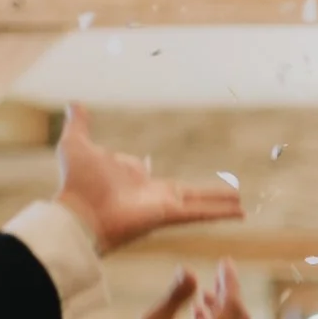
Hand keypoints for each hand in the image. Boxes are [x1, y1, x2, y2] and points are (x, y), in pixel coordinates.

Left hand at [51, 104, 244, 253]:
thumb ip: (79, 124)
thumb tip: (75, 103)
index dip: (137, 165)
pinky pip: (202, 213)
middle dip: (206, 194)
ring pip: (200, 202)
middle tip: (225, 193)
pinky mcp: (170, 214)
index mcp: (131, 179)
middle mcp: (151, 194)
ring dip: (221, 204)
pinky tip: (241, 213)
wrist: (80, 211)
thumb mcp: (76, 144)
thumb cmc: (77, 182)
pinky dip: (222, 213)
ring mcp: (164, 205)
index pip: (141, 169)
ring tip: (242, 205)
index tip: (142, 164)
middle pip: (186, 191)